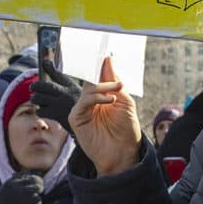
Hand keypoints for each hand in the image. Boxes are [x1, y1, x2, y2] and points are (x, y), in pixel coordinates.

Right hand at [0, 172, 42, 203]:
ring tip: (33, 202)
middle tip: (39, 192)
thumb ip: (13, 186)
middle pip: (35, 179)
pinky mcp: (27, 203)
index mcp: (9, 182)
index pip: (26, 174)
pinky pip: (38, 199)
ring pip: (38, 188)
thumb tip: (27, 184)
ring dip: (37, 194)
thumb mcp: (2, 193)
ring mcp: (22, 193)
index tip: (33, 184)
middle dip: (38, 185)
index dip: (32, 178)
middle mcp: (16, 185)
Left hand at [30, 64, 85, 131]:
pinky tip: (43, 111)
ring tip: (35, 99)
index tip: (44, 62)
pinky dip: (40, 111)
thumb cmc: (82, 108)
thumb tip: (50, 68)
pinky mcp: (57, 115)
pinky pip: (42, 111)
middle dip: (36, 85)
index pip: (59, 74)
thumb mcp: (78, 93)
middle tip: (32, 87)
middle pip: (46, 86)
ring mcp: (61, 104)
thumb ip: (65, 83)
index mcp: (72, 87)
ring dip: (35, 98)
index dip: (50, 67)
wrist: (90, 126)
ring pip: (40, 98)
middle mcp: (66, 93)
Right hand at [68, 56, 141, 175]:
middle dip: (103, 74)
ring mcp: (82, 109)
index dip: (99, 64)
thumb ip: (115, 81)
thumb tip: (108, 58)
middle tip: (115, 76)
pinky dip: (97, 98)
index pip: (97, 75)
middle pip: (90, 79)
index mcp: (102, 96)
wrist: (124, 152)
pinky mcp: (76, 118)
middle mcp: (91, 101)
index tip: (105, 51)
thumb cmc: (127, 129)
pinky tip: (110, 100)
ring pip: (87, 89)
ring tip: (117, 90)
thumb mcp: (125, 101)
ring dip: (103, 86)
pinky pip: (83, 102)